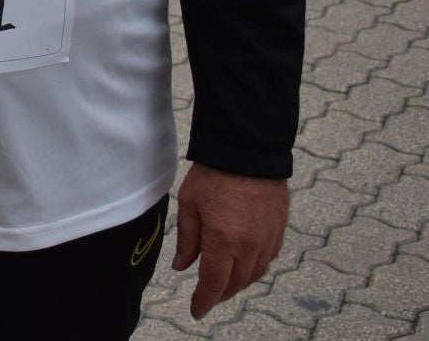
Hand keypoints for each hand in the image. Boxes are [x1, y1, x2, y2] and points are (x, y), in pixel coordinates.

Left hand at [172, 164, 287, 318]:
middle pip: (236, 283)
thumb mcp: (189, 205)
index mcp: (224, 240)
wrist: (249, 152)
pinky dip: (254, 269)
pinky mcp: (279, 231)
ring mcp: (268, 239)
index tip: (196, 311)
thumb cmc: (213, 175)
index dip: (204, 300)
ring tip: (223, 284)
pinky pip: (268, 260)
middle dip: (220, 294)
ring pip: (254, 275)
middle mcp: (250, 246)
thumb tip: (182, 266)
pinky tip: (244, 266)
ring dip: (238, 283)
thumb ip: (188, 239)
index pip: (214, 283)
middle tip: (206, 297)